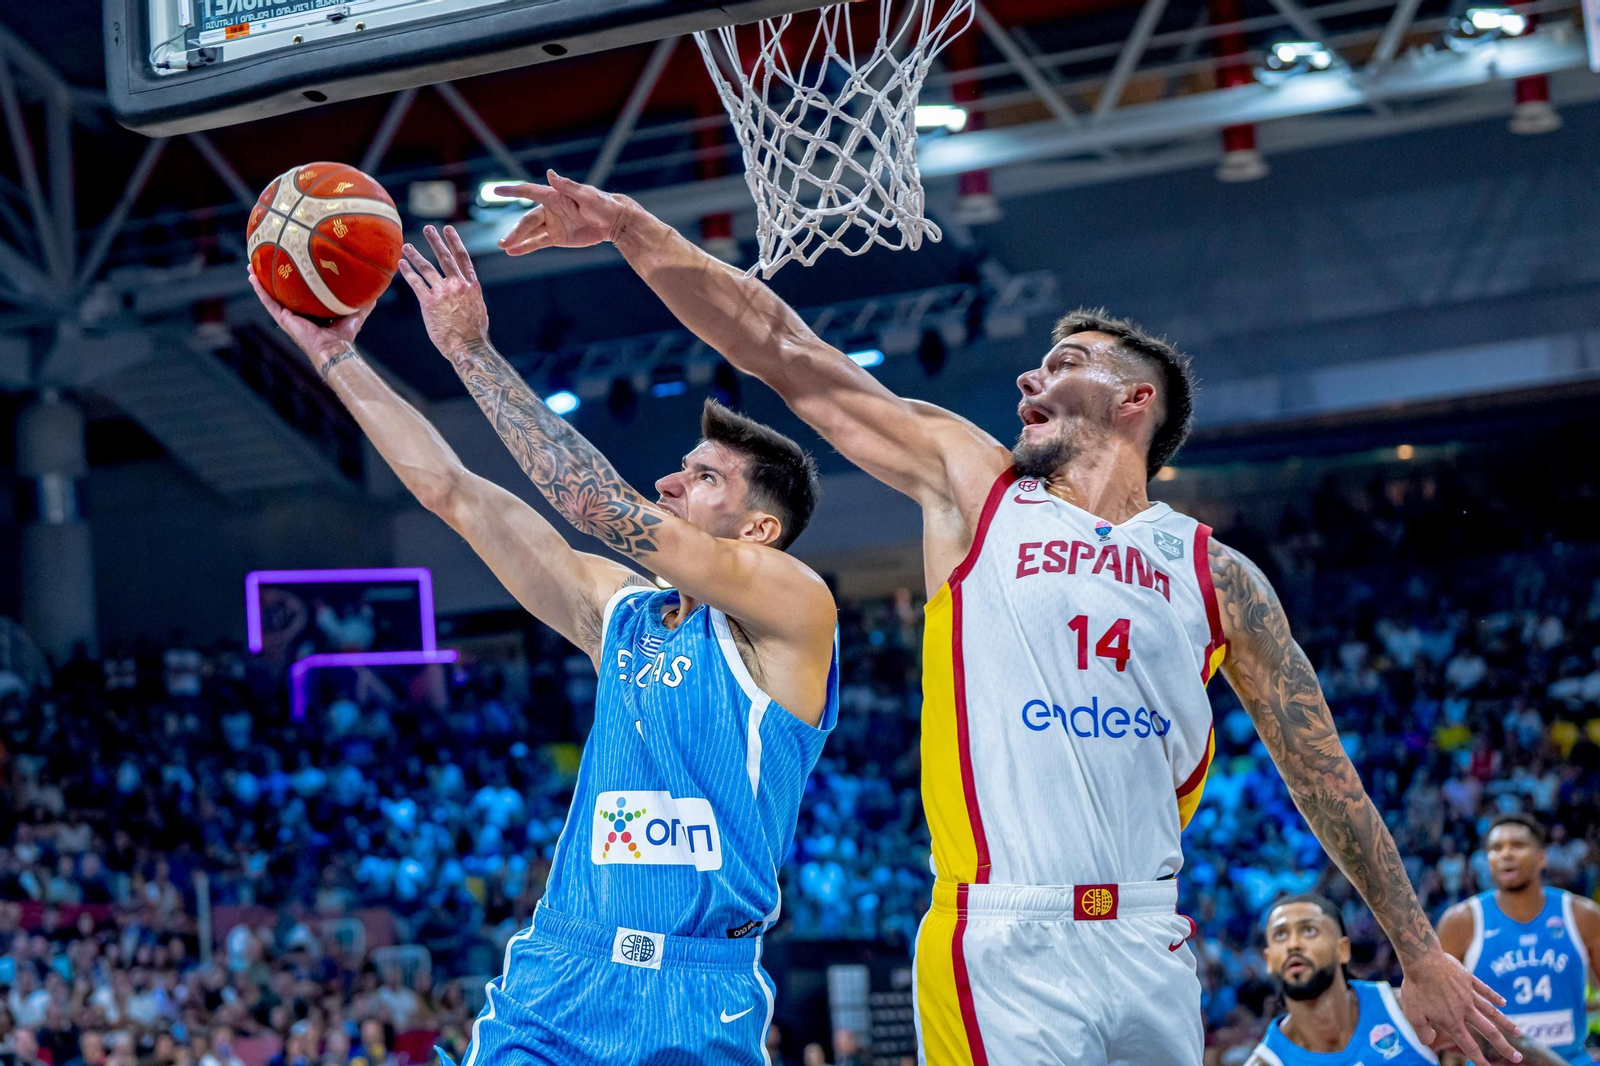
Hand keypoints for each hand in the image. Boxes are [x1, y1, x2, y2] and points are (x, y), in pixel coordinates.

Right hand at [248, 267, 373, 366]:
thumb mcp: (354, 313)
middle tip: (264, 260)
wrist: (334, 348)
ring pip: (270, 294)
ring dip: (260, 280)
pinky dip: (260, 290)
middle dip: (273, 276)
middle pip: (282, 290)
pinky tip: (252, 278)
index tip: (290, 263)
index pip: (301, 291)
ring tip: (251, 266)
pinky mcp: (283, 318)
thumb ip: (363, 303)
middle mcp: (297, 311)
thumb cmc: (344, 335)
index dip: (295, 278)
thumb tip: (375, 292)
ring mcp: (288, 315)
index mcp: (311, 310)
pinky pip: (268, 302)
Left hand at [396, 225, 490, 357]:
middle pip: (445, 257)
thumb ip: (470, 296)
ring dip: (416, 255)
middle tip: (428, 228)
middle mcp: (458, 285)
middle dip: (436, 241)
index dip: (455, 242)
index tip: (448, 229)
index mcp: (471, 286)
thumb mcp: (478, 309)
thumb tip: (467, 291)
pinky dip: (408, 272)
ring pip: (427, 268)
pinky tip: (402, 265)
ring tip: (407, 246)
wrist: (468, 347)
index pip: (462, 258)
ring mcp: (443, 293)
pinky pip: (416, 283)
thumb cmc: (474, 333)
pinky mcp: (429, 303)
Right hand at [495, 170, 631, 255]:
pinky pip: (538, 242)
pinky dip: (526, 247)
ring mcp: (552, 224)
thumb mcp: (586, 195)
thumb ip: (567, 186)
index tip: (496, 190)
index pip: (529, 192)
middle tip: (503, 242)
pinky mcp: (557, 237)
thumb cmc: (601, 204)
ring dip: (517, 239)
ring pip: (530, 232)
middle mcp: (549, 209)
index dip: (512, 191)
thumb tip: (550, 173)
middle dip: (515, 231)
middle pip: (527, 220)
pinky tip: (513, 252)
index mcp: (553, 196)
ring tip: (504, 247)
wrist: (613, 222)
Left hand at [1400, 947, 1520, 1065]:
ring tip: (1518, 1033)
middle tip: (1518, 1057)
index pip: (1469, 1045)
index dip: (1479, 1059)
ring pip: (1492, 1012)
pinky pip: (1485, 990)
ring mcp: (1469, 993)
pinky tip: (1504, 1003)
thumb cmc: (1415, 988)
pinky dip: (1495, 997)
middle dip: (1504, 1046)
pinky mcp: (1468, 978)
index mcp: (1452, 1021)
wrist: (1422, 959)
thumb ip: (1423, 1032)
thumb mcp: (1413, 1014)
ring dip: (1506, 1023)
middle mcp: (1465, 1009)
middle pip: (1489, 1031)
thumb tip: (1431, 1042)